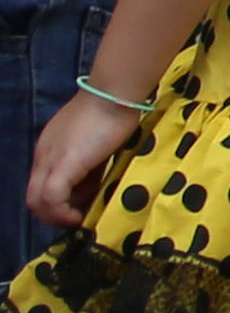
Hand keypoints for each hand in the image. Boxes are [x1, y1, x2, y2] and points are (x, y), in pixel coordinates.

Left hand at [27, 86, 134, 229]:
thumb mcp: (96, 142)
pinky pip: (52, 199)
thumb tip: (95, 185)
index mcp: (49, 149)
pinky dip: (63, 213)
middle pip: (33, 198)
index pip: (42, 184)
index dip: (59, 202)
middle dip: (54, 215)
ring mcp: (50, 160)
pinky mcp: (63, 165)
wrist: (114, 94)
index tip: (83, 205)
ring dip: (58, 216)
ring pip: (37, 202)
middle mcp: (43, 156)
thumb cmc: (113, 110)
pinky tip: (80, 214)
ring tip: (82, 216)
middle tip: (79, 218)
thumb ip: (90, 162)